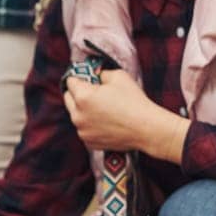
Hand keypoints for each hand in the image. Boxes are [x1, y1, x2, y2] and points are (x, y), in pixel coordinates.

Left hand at [64, 69, 189, 162]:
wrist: (146, 129)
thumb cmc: (134, 101)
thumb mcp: (118, 76)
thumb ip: (101, 73)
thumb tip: (96, 76)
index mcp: (82, 97)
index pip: (70, 81)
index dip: (79, 77)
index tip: (86, 77)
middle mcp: (77, 115)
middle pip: (68, 99)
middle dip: (77, 93)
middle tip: (93, 91)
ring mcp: (82, 131)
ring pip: (76, 115)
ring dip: (84, 110)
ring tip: (103, 108)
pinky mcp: (89, 142)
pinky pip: (84, 129)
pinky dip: (91, 125)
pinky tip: (106, 122)